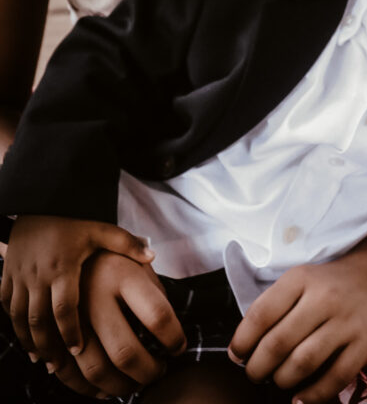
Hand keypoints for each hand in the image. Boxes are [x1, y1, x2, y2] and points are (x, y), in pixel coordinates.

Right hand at [0, 214, 154, 364]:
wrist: (39, 201)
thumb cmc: (72, 219)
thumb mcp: (99, 228)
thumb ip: (125, 243)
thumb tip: (153, 256)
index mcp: (62, 267)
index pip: (64, 308)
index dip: (70, 332)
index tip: (78, 350)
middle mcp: (38, 274)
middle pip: (39, 320)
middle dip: (48, 345)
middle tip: (59, 364)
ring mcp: (19, 276)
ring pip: (20, 318)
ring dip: (30, 341)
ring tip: (43, 359)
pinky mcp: (7, 274)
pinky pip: (6, 306)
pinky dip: (15, 326)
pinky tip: (26, 340)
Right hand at [51, 252, 185, 397]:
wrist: (63, 247)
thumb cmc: (111, 257)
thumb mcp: (137, 259)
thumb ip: (156, 291)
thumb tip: (172, 338)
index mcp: (121, 273)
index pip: (157, 315)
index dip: (174, 338)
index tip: (179, 347)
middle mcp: (93, 295)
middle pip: (125, 352)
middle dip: (149, 372)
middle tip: (160, 372)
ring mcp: (69, 316)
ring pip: (96, 370)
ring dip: (121, 387)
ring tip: (137, 383)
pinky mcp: (51, 332)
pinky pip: (68, 373)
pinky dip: (89, 389)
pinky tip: (107, 388)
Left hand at [229, 227, 366, 403]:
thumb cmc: (330, 282)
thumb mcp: (300, 279)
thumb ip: (275, 306)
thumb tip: (244, 347)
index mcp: (300, 279)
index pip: (261, 314)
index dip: (243, 341)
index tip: (237, 355)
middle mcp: (323, 298)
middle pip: (278, 343)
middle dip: (258, 367)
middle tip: (255, 374)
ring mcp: (346, 322)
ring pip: (303, 363)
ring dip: (283, 380)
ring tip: (278, 381)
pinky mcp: (365, 344)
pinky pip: (335, 378)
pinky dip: (313, 395)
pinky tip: (301, 398)